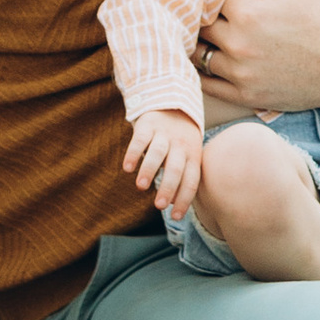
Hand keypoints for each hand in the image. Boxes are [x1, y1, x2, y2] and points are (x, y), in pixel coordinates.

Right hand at [124, 109, 205, 224]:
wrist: (172, 103)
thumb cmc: (180, 140)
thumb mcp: (188, 154)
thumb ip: (183, 177)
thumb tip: (175, 204)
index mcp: (193, 155)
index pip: (191, 180)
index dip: (184, 199)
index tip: (175, 217)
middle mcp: (180, 145)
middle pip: (176, 168)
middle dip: (168, 188)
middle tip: (159, 206)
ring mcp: (164, 134)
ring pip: (158, 153)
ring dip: (149, 170)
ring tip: (141, 187)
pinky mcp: (148, 124)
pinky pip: (140, 139)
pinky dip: (133, 153)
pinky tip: (127, 168)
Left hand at [197, 0, 319, 118]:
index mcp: (250, 16)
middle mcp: (239, 47)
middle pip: (200, 24)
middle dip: (205, 13)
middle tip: (213, 8)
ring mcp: (241, 75)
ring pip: (199, 54)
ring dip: (202, 41)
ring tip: (213, 32)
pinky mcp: (245, 97)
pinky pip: (207, 84)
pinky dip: (202, 70)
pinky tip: (212, 57)